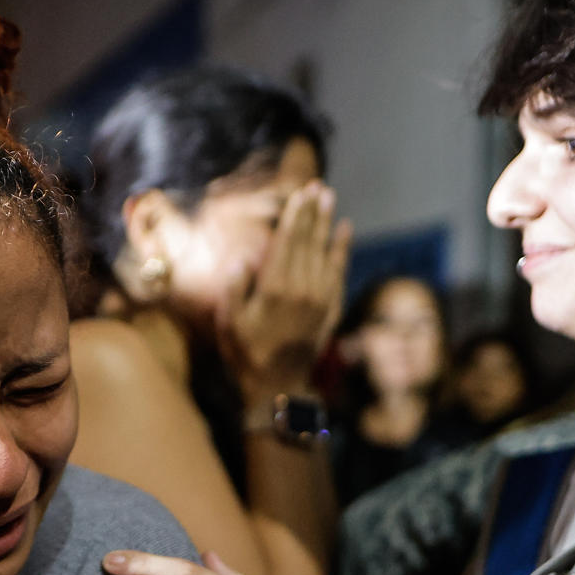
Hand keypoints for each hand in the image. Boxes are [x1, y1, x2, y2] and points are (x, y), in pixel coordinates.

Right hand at [219, 182, 350, 402]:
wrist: (278, 387)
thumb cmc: (246, 353)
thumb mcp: (229, 321)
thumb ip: (235, 287)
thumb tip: (244, 257)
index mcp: (276, 287)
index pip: (288, 241)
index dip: (295, 215)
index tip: (300, 193)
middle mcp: (303, 287)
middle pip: (309, 240)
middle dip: (312, 211)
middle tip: (317, 187)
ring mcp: (321, 297)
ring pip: (326, 251)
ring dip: (328, 223)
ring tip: (329, 198)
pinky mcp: (331, 308)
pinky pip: (340, 270)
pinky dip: (342, 249)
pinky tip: (345, 232)